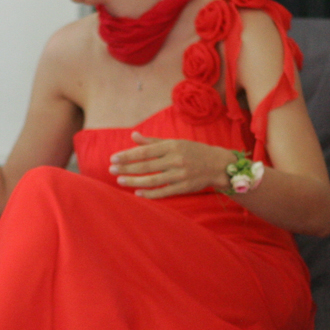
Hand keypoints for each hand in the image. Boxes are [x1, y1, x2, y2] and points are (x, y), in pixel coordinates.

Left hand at [110, 132, 230, 198]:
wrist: (217, 165)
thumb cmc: (193, 151)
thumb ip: (153, 142)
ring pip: (153, 180)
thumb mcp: (175, 142)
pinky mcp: (184, 187)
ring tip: (120, 180)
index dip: (128, 155)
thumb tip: (133, 136)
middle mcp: (176, 160)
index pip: (145, 151)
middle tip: (111, 170)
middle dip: (127, 168)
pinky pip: (164, 192)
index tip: (113, 158)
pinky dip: (150, 194)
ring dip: (134, 181)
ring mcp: (180, 174)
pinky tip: (137, 193)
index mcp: (172, 146)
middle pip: (146, 166)